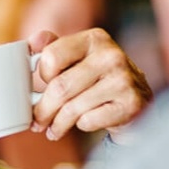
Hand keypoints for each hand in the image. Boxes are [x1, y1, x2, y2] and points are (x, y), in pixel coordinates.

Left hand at [28, 28, 152, 140]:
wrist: (136, 99)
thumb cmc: (98, 77)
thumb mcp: (78, 56)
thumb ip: (53, 47)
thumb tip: (32, 42)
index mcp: (94, 38)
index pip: (52, 56)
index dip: (42, 74)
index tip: (42, 85)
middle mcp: (111, 56)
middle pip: (60, 87)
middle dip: (43, 109)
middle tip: (36, 121)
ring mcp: (123, 80)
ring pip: (73, 108)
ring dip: (58, 124)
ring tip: (54, 129)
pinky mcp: (130, 104)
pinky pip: (89, 121)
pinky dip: (81, 126)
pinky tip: (82, 124)